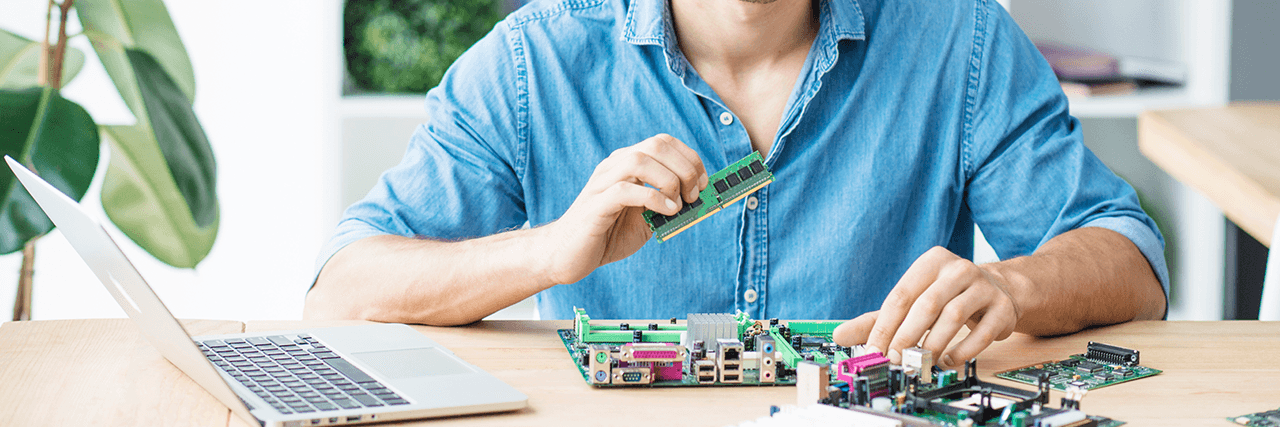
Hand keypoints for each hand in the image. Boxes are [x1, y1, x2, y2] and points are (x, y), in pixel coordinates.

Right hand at [537, 134, 707, 283]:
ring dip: (669, 181)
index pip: (663, 142)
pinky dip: (653, 199)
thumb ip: (667, 206)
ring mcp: (602, 183)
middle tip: (694, 195)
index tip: (704, 183)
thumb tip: (700, 200)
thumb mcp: (646, 218)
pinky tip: (665, 212)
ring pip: (640, 160)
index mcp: (626, 165)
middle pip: (656, 145)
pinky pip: (624, 190)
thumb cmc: (607, 234)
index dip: (690, 158)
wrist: (567, 255)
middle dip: (685, 168)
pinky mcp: (595, 205)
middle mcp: (614, 167)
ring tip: (678, 204)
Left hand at [832, 246, 1022, 368]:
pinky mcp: (1003, 308)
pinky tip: (947, 361)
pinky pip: (982, 332)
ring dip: (934, 343)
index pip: (901, 295)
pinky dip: (963, 350)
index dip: (885, 326)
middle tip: (895, 359)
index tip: (874, 351)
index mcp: (931, 262)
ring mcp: (984, 287)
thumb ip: (876, 319)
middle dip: (907, 336)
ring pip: (954, 316)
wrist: (997, 290)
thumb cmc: (945, 297)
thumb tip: (839, 335)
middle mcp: (958, 269)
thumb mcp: (911, 301)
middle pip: (927, 305)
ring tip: (921, 361)